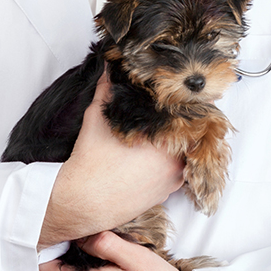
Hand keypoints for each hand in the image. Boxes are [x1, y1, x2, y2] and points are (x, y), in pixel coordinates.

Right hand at [39, 70, 184, 247]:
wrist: (82, 202)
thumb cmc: (90, 162)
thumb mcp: (97, 118)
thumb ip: (107, 90)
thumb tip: (109, 68)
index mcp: (165, 140)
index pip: (188, 114)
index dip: (183, 102)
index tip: (178, 95)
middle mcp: (175, 161)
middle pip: (189, 135)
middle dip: (179, 124)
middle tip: (167, 114)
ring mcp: (172, 180)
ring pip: (184, 155)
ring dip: (176, 145)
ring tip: (157, 135)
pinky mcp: (165, 194)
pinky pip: (176, 173)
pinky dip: (168, 163)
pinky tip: (151, 157)